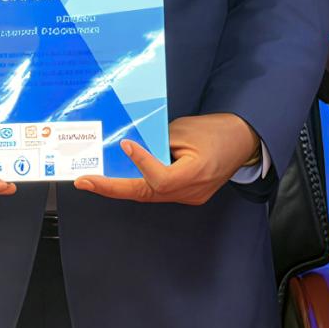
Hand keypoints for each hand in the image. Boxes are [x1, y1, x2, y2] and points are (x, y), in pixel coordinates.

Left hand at [73, 113, 259, 204]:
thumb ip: (159, 142)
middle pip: (146, 194)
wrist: (242, 141)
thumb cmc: (215, 130)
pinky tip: (118, 176)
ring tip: (94, 180)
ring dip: (122, 187)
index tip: (126, 145)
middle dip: (112, 188)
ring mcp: (190, 196)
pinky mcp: (188, 194)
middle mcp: (191, 192)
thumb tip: (132, 149)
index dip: (141, 163)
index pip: (161, 179)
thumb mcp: (185, 130)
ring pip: (150, 195)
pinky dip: (139, 183)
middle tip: (86, 182)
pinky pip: (158, 191)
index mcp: (196, 174)